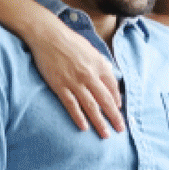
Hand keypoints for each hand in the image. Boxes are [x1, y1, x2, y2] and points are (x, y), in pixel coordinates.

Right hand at [24, 15, 124, 136]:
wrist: (47, 35)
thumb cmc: (69, 41)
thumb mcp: (91, 49)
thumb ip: (100, 63)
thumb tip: (108, 74)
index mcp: (99, 65)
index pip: (113, 88)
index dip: (117, 101)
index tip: (119, 111)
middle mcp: (90, 75)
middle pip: (105, 101)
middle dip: (115, 117)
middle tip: (121, 129)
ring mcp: (75, 82)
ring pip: (91, 106)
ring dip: (100, 122)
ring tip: (106, 134)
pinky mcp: (60, 86)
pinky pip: (72, 105)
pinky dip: (78, 117)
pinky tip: (84, 127)